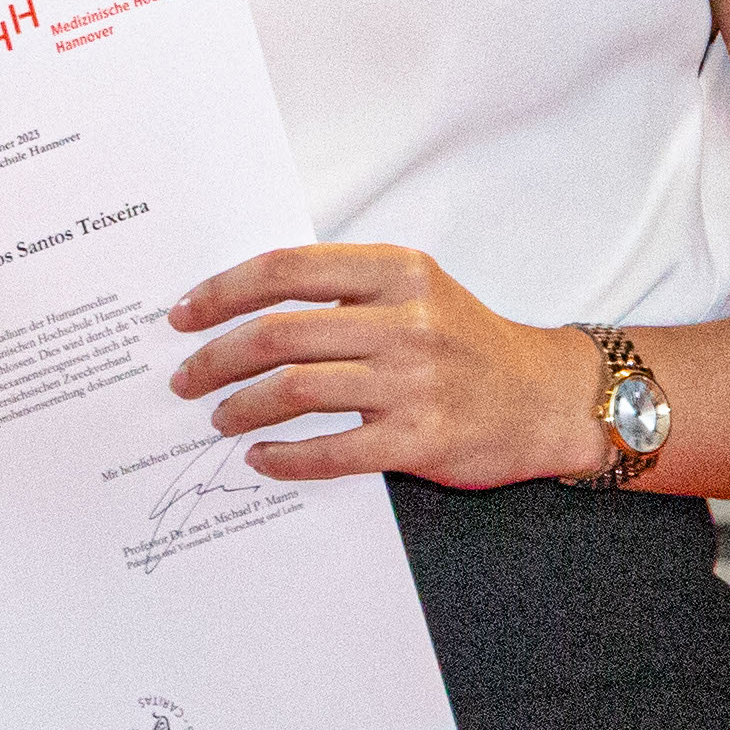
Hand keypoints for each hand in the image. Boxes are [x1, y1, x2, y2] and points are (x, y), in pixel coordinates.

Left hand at [166, 243, 601, 487]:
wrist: (546, 399)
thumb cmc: (468, 343)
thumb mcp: (416, 290)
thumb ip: (344, 289)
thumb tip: (244, 306)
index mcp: (396, 271)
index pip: (286, 270)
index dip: (223, 291)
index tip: (183, 314)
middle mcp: (404, 320)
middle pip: (278, 333)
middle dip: (215, 357)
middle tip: (185, 377)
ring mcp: (413, 381)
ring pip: (295, 390)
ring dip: (240, 407)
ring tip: (218, 417)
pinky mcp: (419, 438)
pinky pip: (331, 451)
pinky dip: (284, 458)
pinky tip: (261, 459)